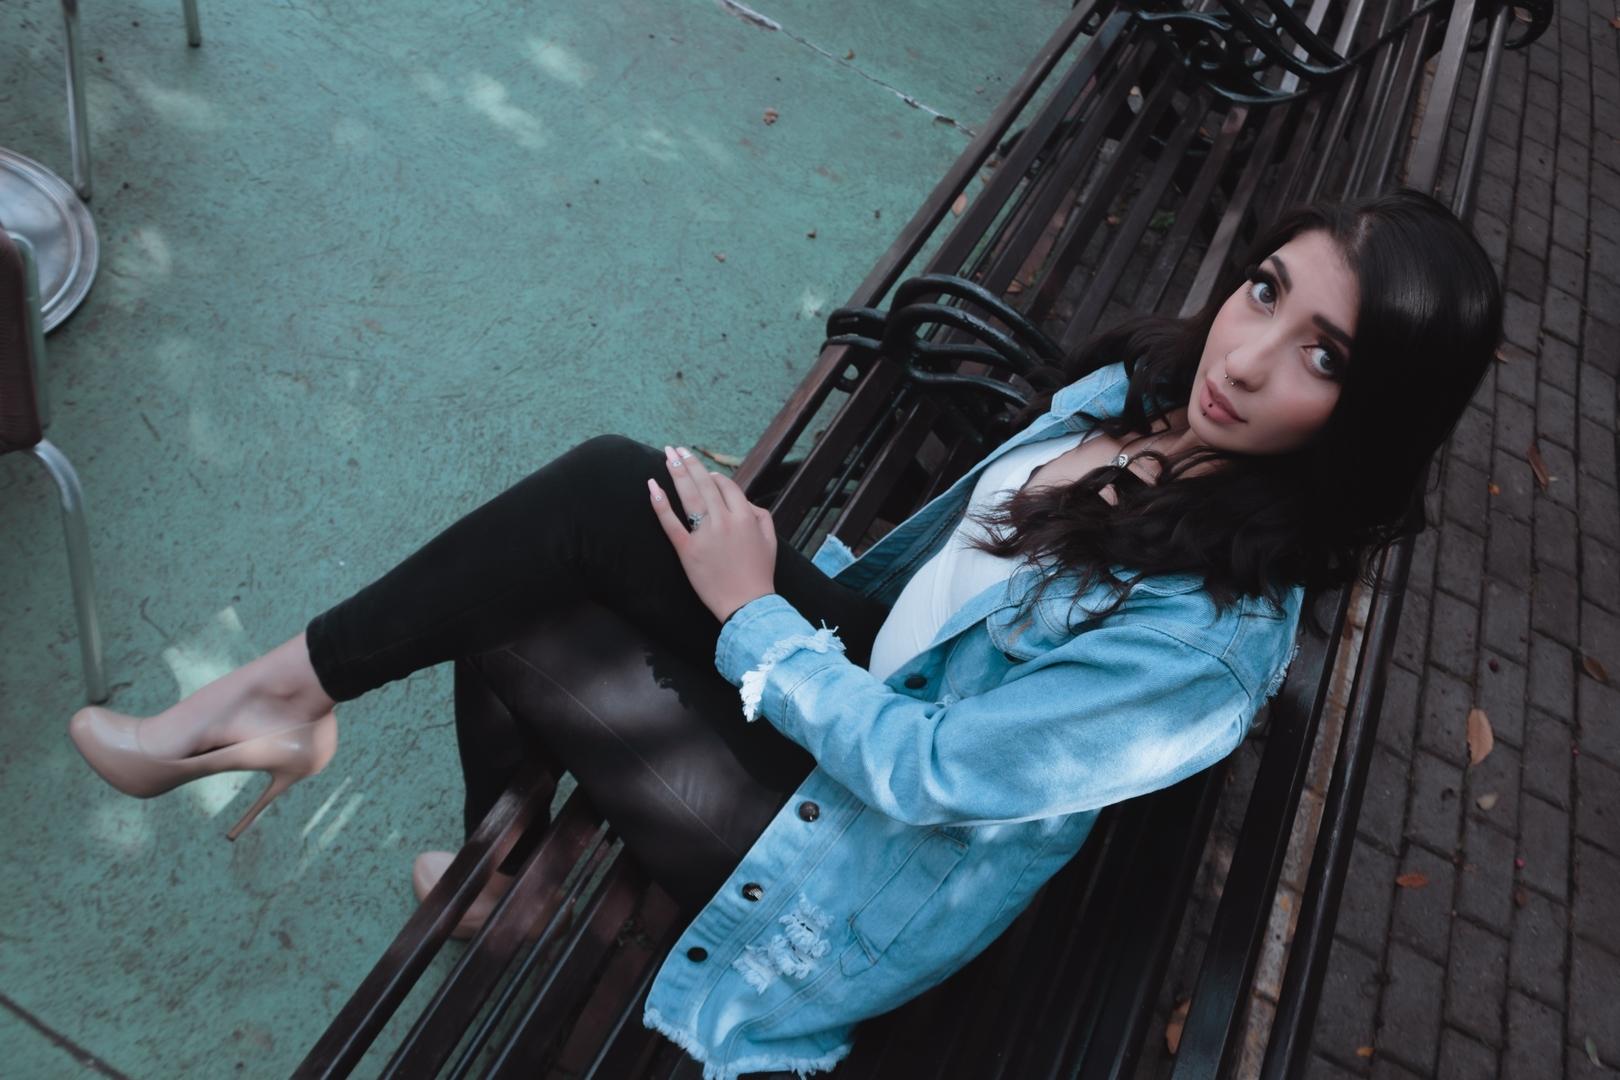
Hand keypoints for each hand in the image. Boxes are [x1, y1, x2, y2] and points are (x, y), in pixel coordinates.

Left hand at [648, 446, 777, 621]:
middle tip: (676, 449)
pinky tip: (653, 487)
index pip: (726, 486)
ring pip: (689, 497)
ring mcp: (705, 535)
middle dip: (689, 463)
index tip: (705, 472)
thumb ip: (761, 514)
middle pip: (704, 484)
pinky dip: (661, 504)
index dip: (714, 477)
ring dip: (677, 473)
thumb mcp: (771, 540)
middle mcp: (724, 521)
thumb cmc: (760, 574)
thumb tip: (745, 501)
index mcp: (745, 517)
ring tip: (667, 456)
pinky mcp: (688, 551)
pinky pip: (671, 524)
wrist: (747, 604)